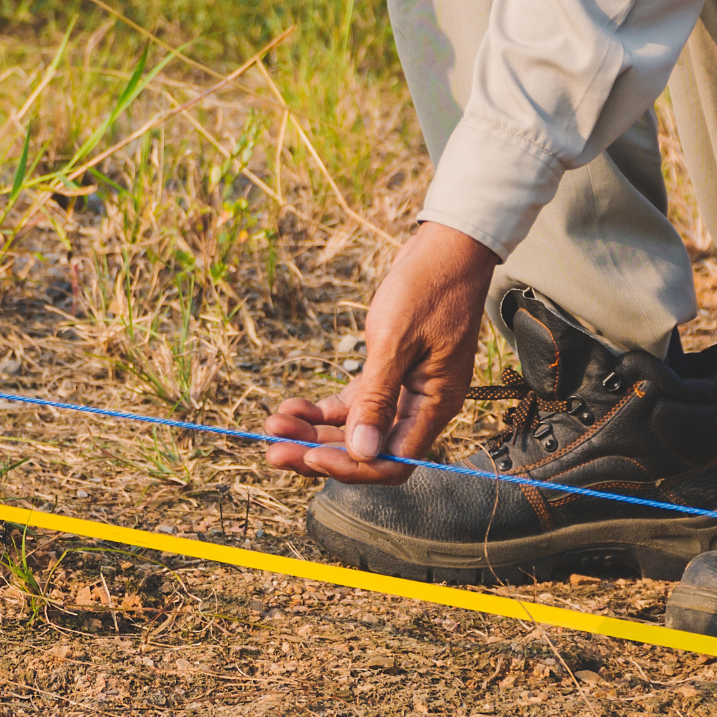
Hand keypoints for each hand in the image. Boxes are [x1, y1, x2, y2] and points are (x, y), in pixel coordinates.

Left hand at [263, 221, 499, 484]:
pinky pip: (353, 404)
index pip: (392, 462)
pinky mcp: (388, 374)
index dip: (351, 467)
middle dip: (318, 452)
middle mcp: (420, 407)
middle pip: (367, 450)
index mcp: (433, 406)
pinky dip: (323, 408)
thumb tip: (362, 452)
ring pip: (354, 428)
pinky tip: (292, 406)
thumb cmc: (427, 289)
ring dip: (313, 431)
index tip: (310, 458)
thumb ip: (378, 398)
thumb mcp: (395, 341)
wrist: (445, 250)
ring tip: (273, 425)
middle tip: (272, 451)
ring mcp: (404, 392)